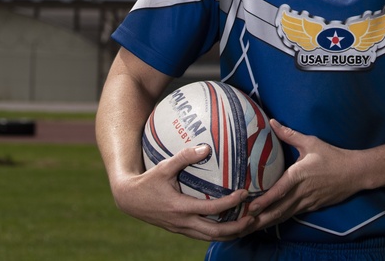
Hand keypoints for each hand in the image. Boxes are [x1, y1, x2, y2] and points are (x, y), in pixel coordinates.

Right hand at [111, 143, 255, 241]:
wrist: (129, 200)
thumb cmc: (147, 181)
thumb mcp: (164, 167)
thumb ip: (184, 157)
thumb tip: (206, 147)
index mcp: (181, 208)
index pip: (211, 210)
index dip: (230, 203)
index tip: (245, 193)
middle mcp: (183, 222)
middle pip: (215, 232)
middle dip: (237, 228)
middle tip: (254, 218)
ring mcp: (182, 229)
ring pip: (210, 238)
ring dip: (230, 234)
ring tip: (247, 225)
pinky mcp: (180, 230)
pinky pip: (203, 235)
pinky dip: (218, 233)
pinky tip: (229, 224)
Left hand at [244, 121, 362, 230]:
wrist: (355, 173)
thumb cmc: (332, 156)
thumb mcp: (311, 142)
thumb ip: (289, 134)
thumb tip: (272, 122)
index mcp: (299, 175)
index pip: (279, 191)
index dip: (265, 201)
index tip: (251, 207)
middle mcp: (302, 192)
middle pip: (279, 209)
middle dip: (261, 218)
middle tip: (243, 222)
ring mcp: (308, 202)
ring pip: (285, 215)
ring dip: (268, 221)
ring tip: (251, 227)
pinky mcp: (312, 207)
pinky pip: (293, 215)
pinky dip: (280, 219)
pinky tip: (269, 221)